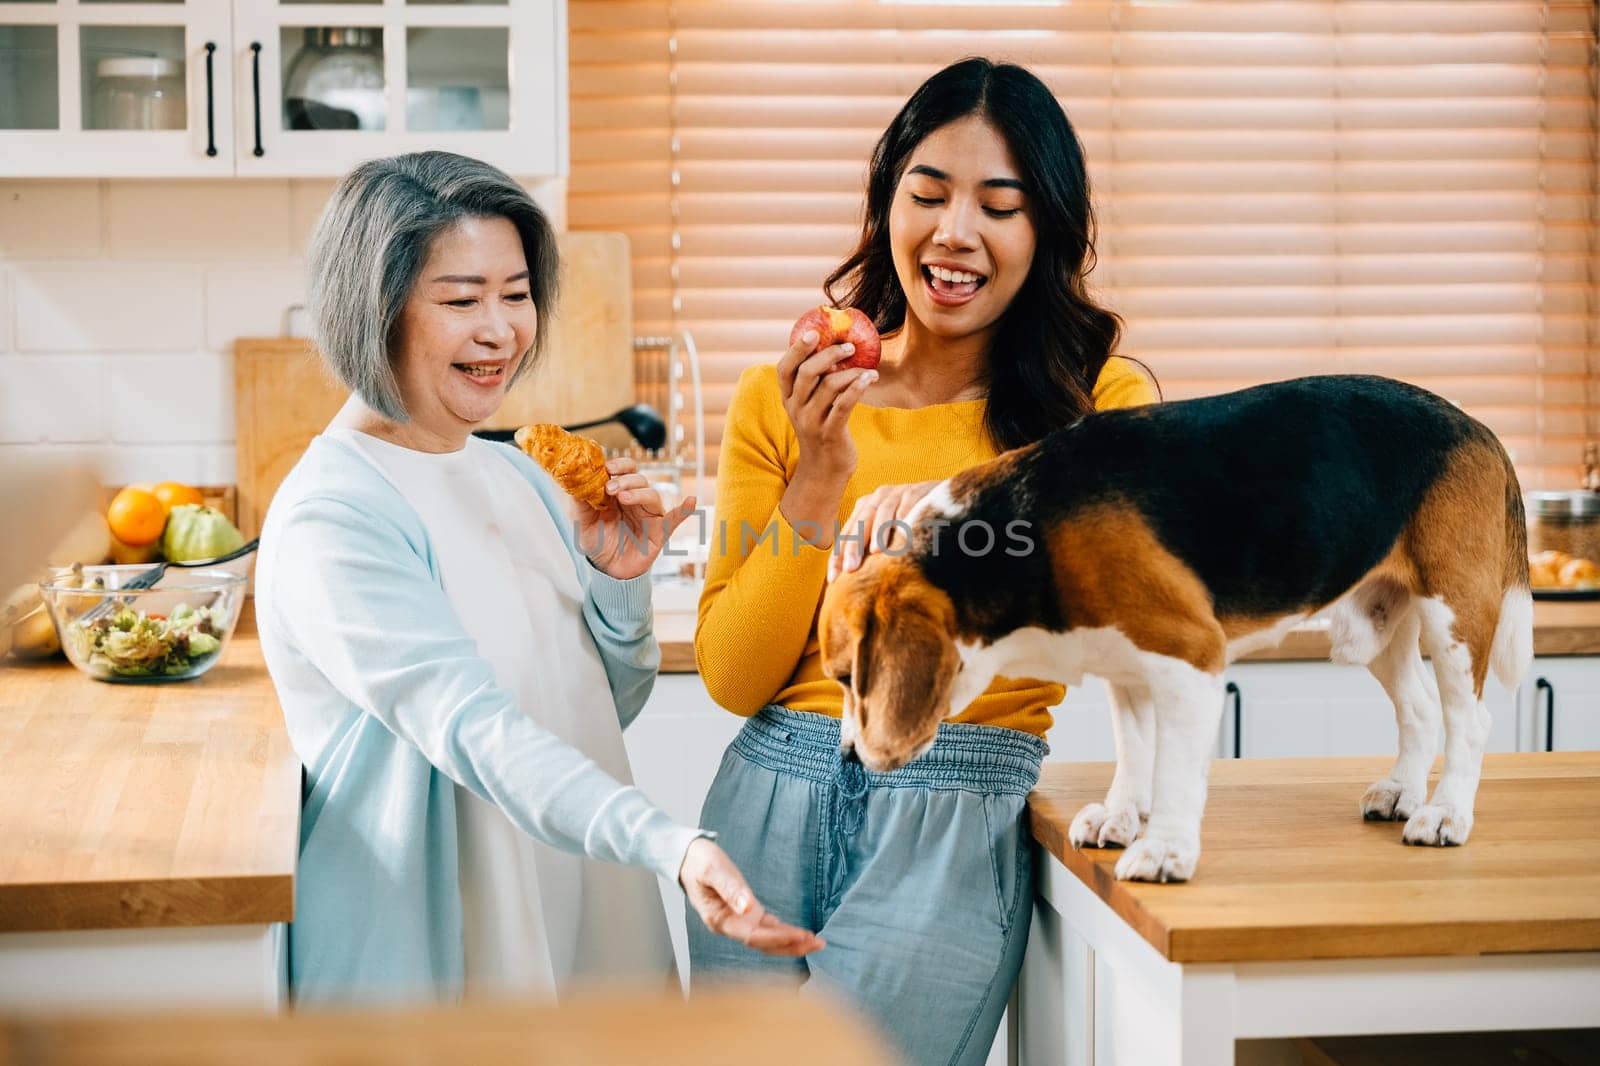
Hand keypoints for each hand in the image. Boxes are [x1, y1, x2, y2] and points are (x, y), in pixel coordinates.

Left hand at [576, 457, 697, 579]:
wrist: (607, 570)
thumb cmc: (598, 542)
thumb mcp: (582, 521)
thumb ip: (580, 502)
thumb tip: (576, 481)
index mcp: (620, 492)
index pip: (625, 470)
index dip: (619, 465)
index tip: (607, 468)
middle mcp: (637, 500)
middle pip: (639, 479)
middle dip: (625, 481)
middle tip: (610, 489)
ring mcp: (650, 515)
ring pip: (652, 495)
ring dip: (639, 493)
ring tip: (623, 499)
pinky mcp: (660, 532)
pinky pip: (674, 520)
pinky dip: (684, 511)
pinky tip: (691, 502)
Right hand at [679, 838, 824, 956]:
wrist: (687, 857)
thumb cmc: (698, 862)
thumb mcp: (712, 869)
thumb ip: (730, 887)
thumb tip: (748, 907)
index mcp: (720, 920)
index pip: (753, 936)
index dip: (777, 938)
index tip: (800, 935)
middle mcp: (730, 925)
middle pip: (763, 944)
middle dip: (790, 945)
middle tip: (818, 943)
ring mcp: (737, 920)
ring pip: (767, 939)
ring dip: (790, 941)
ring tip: (815, 941)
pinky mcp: (744, 913)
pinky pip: (766, 928)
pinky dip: (783, 932)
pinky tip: (799, 933)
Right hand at [777, 329, 877, 485]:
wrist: (824, 470)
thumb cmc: (822, 430)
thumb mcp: (811, 406)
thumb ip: (815, 383)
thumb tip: (835, 348)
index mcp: (788, 399)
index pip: (784, 369)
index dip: (797, 349)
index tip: (814, 333)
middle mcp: (796, 409)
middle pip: (808, 372)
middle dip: (830, 354)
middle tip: (850, 347)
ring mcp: (812, 422)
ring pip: (830, 385)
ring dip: (852, 371)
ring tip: (868, 370)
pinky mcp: (830, 432)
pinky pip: (845, 403)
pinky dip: (858, 387)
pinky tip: (870, 378)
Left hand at [829, 479, 942, 580]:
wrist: (941, 499)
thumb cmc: (910, 524)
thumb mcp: (887, 534)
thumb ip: (870, 550)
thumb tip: (851, 582)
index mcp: (865, 509)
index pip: (847, 534)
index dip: (838, 556)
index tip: (833, 579)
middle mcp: (877, 498)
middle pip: (860, 523)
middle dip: (854, 547)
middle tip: (850, 569)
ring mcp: (897, 493)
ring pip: (883, 512)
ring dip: (879, 532)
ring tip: (876, 552)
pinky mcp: (916, 490)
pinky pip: (909, 503)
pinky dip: (905, 514)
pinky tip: (904, 529)